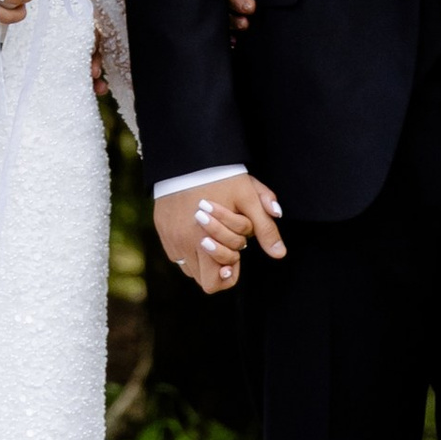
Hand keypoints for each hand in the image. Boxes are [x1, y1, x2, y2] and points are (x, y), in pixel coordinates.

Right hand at [153, 171, 284, 293]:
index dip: (230, 271)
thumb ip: (265, 229)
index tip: (236, 253)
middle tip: (226, 243)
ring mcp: (170, 239)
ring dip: (202, 258)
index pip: (214, 282)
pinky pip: (175, 253)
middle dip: (217, 266)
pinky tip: (197, 228)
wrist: (188, 156)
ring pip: (188, 267)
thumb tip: (279, 254)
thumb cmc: (221, 177)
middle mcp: (183, 246)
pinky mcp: (161, 230)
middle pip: (201, 279)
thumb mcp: (249, 199)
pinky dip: (188, 247)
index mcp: (204, 243)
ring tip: (212, 235)